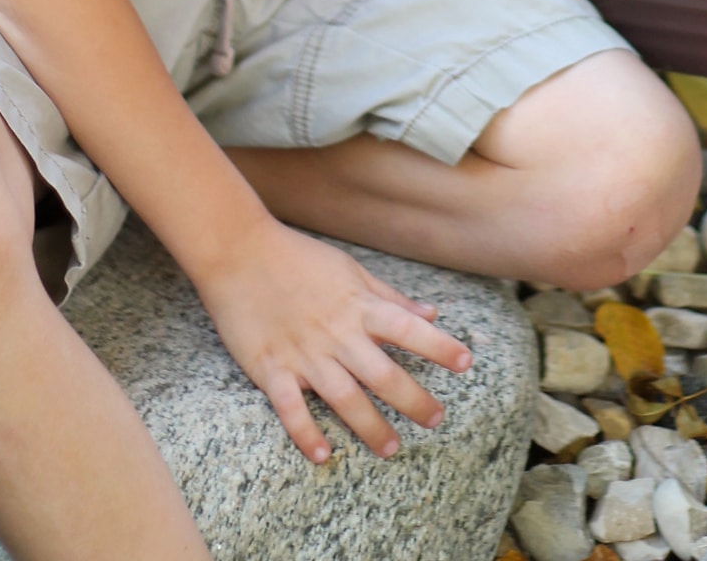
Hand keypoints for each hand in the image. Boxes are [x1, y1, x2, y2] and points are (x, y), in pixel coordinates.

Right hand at [195, 216, 471, 463]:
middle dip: (413, 400)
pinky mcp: (271, 368)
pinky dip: (306, 434)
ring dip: (371, 426)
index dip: (439, 346)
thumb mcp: (350, 270)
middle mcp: (337, 333)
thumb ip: (390, 297)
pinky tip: (323, 456)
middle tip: (436, 420)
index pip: (408, 329)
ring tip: (391, 448)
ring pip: (345, 399)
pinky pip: (291, 408)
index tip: (466, 363)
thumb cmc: (299, 258)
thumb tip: (430, 314)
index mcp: (358, 306)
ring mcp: (304, 354)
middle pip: (383, 374)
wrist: (239, 251)